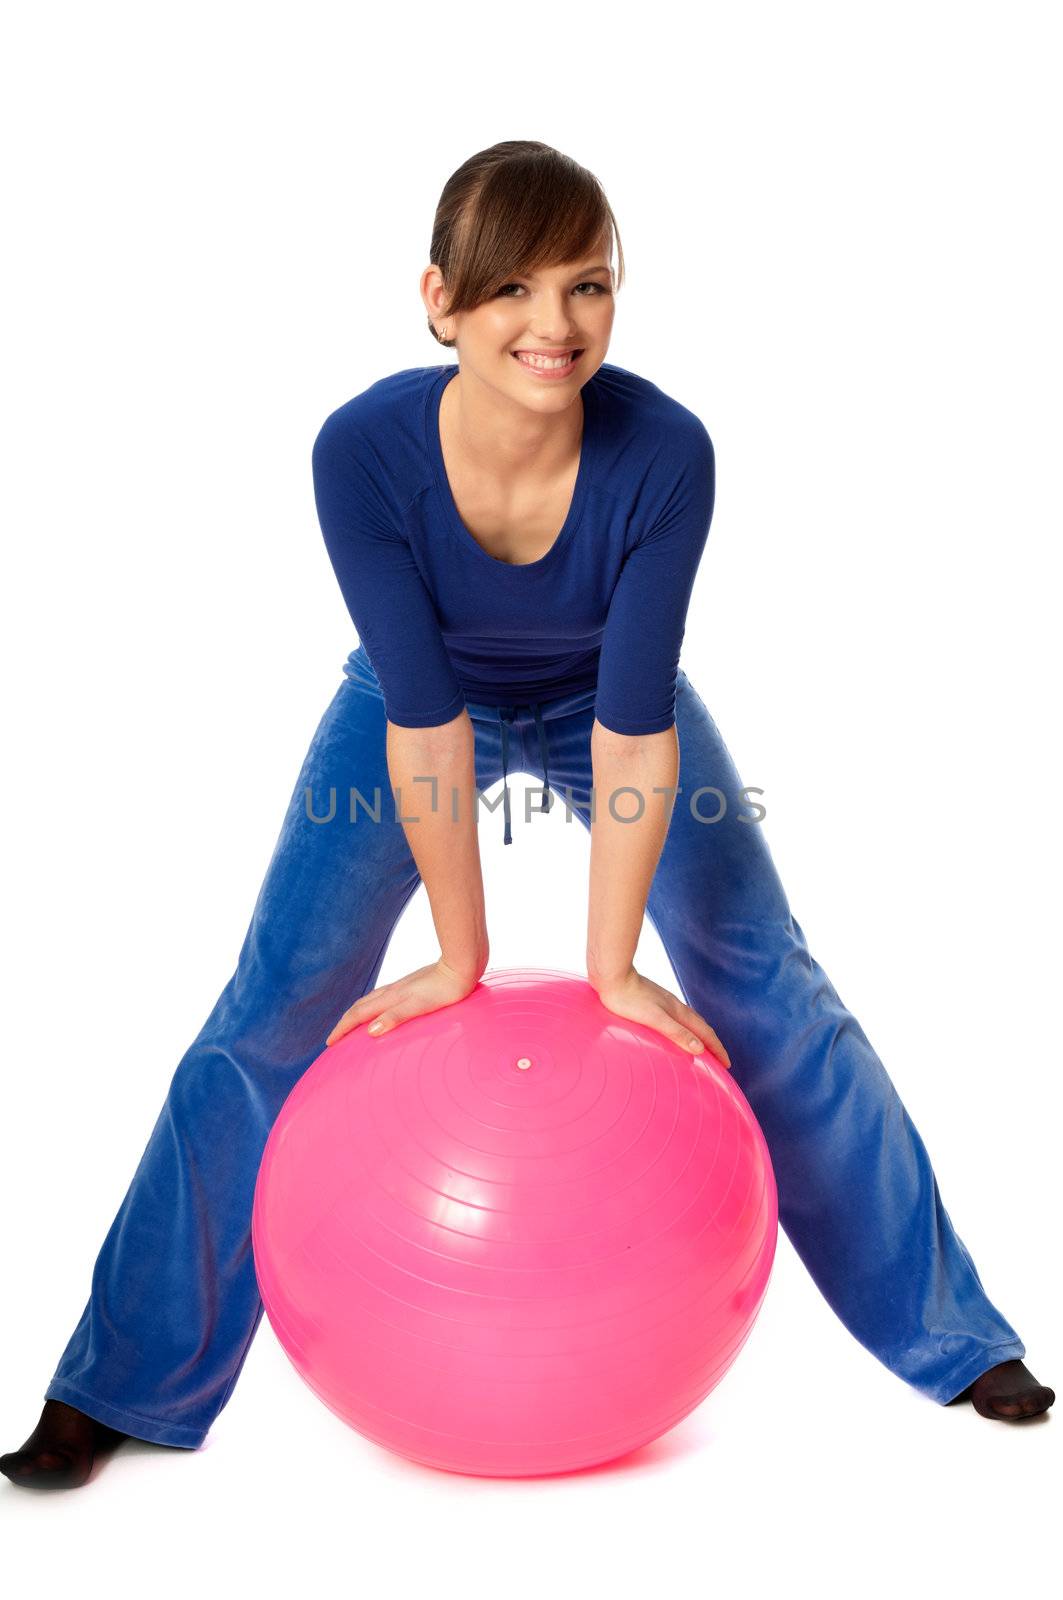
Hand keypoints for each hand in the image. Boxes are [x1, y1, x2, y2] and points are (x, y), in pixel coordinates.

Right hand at [326, 957, 479, 1046]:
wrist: (461, 966)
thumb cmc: (444, 990)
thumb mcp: (420, 1006)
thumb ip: (395, 1017)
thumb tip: (371, 1031)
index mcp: (390, 997)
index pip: (358, 1015)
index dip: (342, 1029)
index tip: (329, 1042)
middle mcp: (392, 991)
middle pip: (360, 1007)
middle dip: (345, 1022)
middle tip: (335, 1038)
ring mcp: (401, 987)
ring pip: (370, 1001)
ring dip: (357, 1014)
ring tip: (351, 1024)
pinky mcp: (411, 985)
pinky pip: (383, 998)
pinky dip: (373, 1007)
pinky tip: (382, 1009)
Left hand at [589, 965, 731, 1068]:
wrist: (612, 976)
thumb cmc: (629, 999)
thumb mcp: (655, 1019)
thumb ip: (677, 1033)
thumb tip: (700, 1048)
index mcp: (678, 1011)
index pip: (704, 1032)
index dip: (717, 1049)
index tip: (727, 1064)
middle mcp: (675, 1006)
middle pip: (700, 1027)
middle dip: (712, 1043)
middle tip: (720, 1060)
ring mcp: (664, 1003)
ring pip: (688, 1022)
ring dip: (699, 1036)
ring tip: (701, 1048)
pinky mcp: (652, 1002)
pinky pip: (676, 1020)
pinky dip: (683, 1029)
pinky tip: (673, 1032)